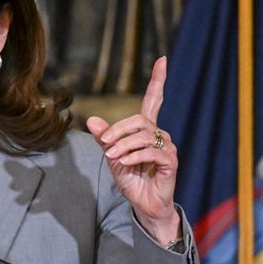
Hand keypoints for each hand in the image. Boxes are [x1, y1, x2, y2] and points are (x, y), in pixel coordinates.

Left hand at [85, 56, 180, 244]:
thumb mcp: (112, 157)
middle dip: (118, 130)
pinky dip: (134, 156)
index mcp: (147, 129)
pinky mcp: (171, 161)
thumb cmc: (131, 179)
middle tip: (105, 145)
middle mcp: (160, 133)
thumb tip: (91, 120)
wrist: (143, 204)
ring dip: (123, 146)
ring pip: (144, 136)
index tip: (162, 60)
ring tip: (112, 158)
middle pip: (139, 119)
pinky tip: (124, 163)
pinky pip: (152, 151)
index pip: (154, 99)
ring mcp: (168, 146)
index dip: (158, 80)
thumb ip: (105, 138)